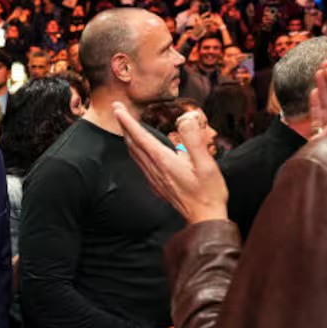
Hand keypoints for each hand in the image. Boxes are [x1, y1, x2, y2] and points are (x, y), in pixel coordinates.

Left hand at [110, 102, 228, 224]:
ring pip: (135, 154)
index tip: (117, 108)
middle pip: (133, 144)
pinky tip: (138, 149)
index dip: (128, 121)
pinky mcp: (158, 185)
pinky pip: (140, 163)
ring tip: (125, 125)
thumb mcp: (206, 164)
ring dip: (128, 137)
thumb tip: (185, 118)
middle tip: (117, 109)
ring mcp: (154, 179)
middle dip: (124, 125)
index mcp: (164, 161)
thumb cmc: (209, 192)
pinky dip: (135, 150)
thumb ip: (194, 140)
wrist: (204, 219)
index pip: (141, 137)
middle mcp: (155, 169)